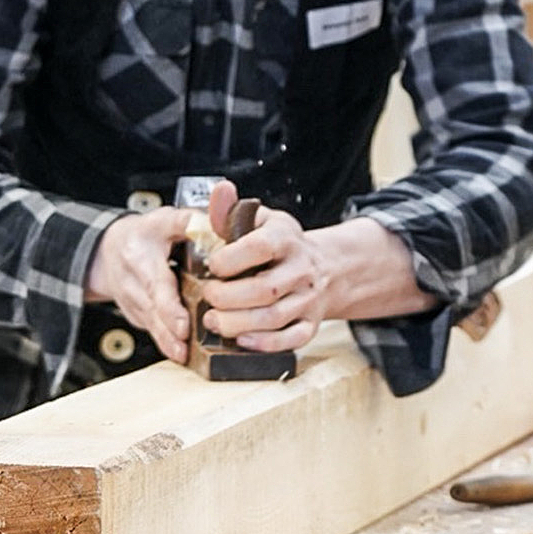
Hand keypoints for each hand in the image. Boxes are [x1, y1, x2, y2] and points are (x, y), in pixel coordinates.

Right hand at [85, 207, 194, 363]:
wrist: (108, 250)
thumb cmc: (145, 234)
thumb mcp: (164, 219)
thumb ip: (191, 220)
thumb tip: (220, 220)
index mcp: (140, 254)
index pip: (156, 282)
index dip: (169, 305)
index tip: (183, 322)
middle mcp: (132, 281)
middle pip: (152, 308)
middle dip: (168, 328)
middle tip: (185, 341)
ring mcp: (132, 301)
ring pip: (150, 324)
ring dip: (167, 341)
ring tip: (184, 355)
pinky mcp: (136, 315)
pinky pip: (151, 330)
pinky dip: (166, 343)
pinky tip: (181, 355)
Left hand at [198, 203, 334, 354]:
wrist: (325, 267)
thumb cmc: (281, 244)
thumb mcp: (259, 220)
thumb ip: (231, 210)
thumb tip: (220, 189)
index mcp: (285, 239)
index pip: (260, 248)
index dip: (230, 259)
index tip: (212, 264)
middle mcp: (301, 270)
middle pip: (264, 290)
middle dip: (227, 298)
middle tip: (207, 296)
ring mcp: (308, 300)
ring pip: (273, 319)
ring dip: (237, 324)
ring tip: (213, 320)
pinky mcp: (310, 325)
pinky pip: (291, 341)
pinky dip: (264, 344)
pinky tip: (240, 339)